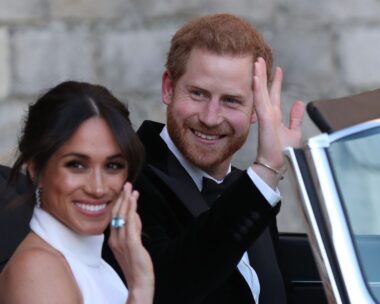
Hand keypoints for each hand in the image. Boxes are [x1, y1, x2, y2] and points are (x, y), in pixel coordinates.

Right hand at [108, 182, 153, 303]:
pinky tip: (134, 201)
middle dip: (122, 198)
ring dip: (127, 200)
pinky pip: (130, 224)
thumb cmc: (136, 263)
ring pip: (122, 216)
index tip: (124, 191)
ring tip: (130, 188)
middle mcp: (115, 238)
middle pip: (116, 214)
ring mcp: (122, 241)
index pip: (114, 216)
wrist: (139, 281)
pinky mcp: (131, 244)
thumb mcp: (132, 242)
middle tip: (126, 184)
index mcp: (113, 238)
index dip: (119, 202)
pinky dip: (131, 210)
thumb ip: (133, 228)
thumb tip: (135, 214)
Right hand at [252, 57, 303, 185]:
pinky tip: (255, 78)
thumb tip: (299, 103)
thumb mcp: (293, 131)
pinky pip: (260, 101)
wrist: (276, 164)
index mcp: (274, 116)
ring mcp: (265, 116)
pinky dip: (258, 89)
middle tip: (260, 60)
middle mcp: (268, 113)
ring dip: (258, 77)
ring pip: (260, 92)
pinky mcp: (265, 119)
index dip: (275, 81)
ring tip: (257, 62)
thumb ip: (295, 117)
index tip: (277, 69)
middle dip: (262, 74)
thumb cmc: (283, 151)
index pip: (273, 94)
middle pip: (264, 90)